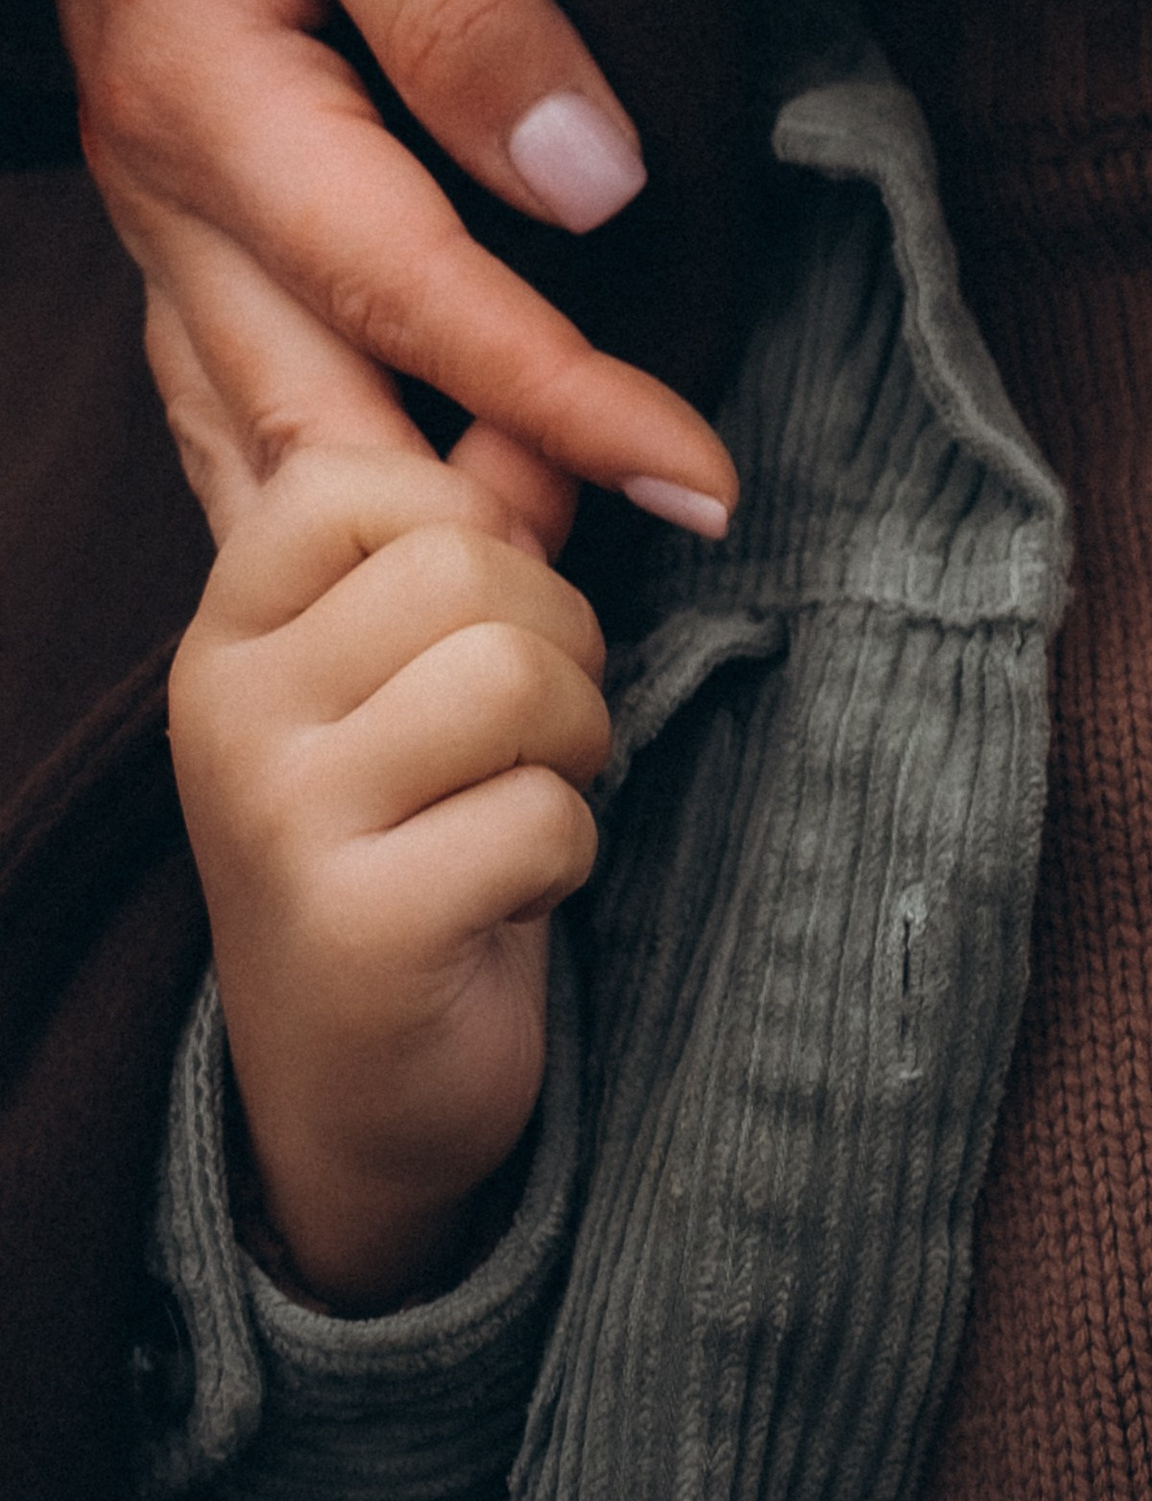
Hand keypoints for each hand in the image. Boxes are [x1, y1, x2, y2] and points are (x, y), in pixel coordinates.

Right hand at [6, 0, 734, 540]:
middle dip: (466, 527)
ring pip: (256, 432)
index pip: (413, 295)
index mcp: (208, 102)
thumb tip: (592, 182)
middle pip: (316, 416)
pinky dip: (316, 476)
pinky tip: (393, 527)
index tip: (699, 483)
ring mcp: (158, 208)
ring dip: (383, 532)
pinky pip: (231, 386)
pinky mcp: (182, 201)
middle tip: (615, 620)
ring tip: (530, 609)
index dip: (562, 402)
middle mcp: (166, 188)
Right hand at [167, 447, 611, 1306]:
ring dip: (575, 746)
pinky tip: (507, 897)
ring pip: (515, 676)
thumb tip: (550, 411)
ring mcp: (278, 817)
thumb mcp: (422, 667)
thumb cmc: (410, 843)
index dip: (481, 533)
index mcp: (234, 624)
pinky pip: (543, 816)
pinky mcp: (356, 925)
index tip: (476, 628)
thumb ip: (478, 526)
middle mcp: (228, 707)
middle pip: (471, 567)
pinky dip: (568, 855)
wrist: (358, 1089)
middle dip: (561, 646)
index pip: (364, 475)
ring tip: (520, 802)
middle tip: (529, 740)